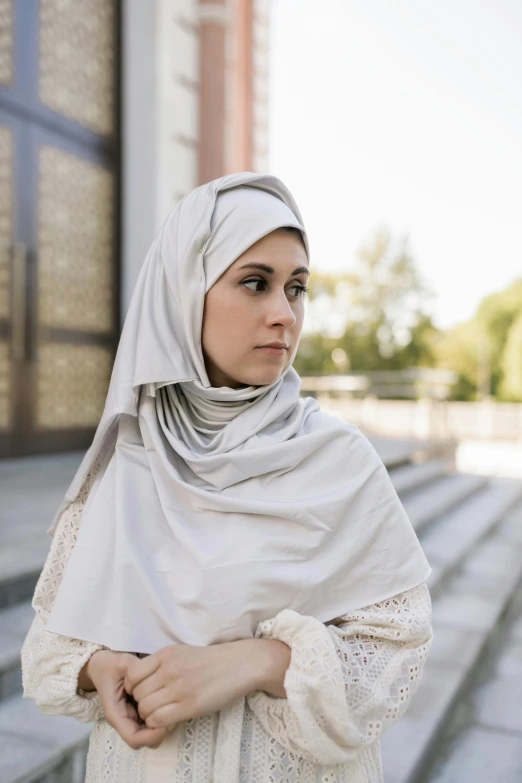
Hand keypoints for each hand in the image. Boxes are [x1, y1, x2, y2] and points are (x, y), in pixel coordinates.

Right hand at [82, 650, 170, 749]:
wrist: (102, 665)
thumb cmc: (111, 665)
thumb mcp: (122, 664)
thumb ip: (136, 670)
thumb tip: (153, 677)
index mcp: (115, 713)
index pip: (134, 738)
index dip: (152, 735)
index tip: (166, 722)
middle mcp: (123, 720)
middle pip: (145, 741)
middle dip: (160, 732)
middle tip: (173, 714)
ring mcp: (130, 718)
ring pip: (149, 735)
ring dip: (161, 725)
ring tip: (171, 708)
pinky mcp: (136, 714)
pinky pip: (150, 724)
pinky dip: (160, 718)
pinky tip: (167, 703)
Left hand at [124, 640, 267, 729]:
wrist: (240, 664)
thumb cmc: (212, 661)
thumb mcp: (183, 652)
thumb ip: (162, 664)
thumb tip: (142, 682)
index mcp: (166, 654)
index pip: (132, 675)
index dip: (133, 687)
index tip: (143, 691)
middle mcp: (169, 669)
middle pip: (137, 694)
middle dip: (141, 702)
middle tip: (154, 705)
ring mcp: (179, 688)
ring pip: (145, 708)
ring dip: (150, 714)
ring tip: (162, 712)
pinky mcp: (189, 705)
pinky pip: (158, 719)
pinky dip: (158, 723)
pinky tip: (169, 718)